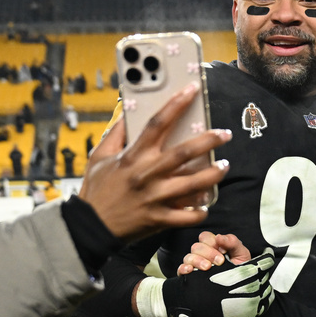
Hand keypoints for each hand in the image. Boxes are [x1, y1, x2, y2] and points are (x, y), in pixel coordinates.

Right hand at [78, 82, 231, 241]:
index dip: (176, 104)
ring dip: (213, 174)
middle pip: (184, 153)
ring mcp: (154, 198)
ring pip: (192, 184)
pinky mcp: (159, 219)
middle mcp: (146, 175)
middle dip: (209, 141)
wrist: (90, 226)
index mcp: (132, 156)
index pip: (157, 123)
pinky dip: (200, 211)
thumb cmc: (96, 190)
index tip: (191, 90)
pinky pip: (187, 216)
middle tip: (224, 134)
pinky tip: (206, 203)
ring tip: (224, 166)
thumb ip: (115, 134)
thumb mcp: (99, 157)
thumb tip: (127, 113)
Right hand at [178, 232, 253, 275]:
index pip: (205, 237)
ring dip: (198, 260)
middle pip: (197, 247)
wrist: (240, 288)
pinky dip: (183, 268)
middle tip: (220, 262)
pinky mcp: (189, 276)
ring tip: (208, 267)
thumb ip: (232, 242)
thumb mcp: (241, 253)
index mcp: (213, 246)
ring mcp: (195, 265)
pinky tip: (190, 270)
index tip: (224, 251)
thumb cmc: (239, 269)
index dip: (212, 242)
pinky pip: (180, 269)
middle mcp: (202, 254)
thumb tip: (219, 237)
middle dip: (208, 253)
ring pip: (188, 257)